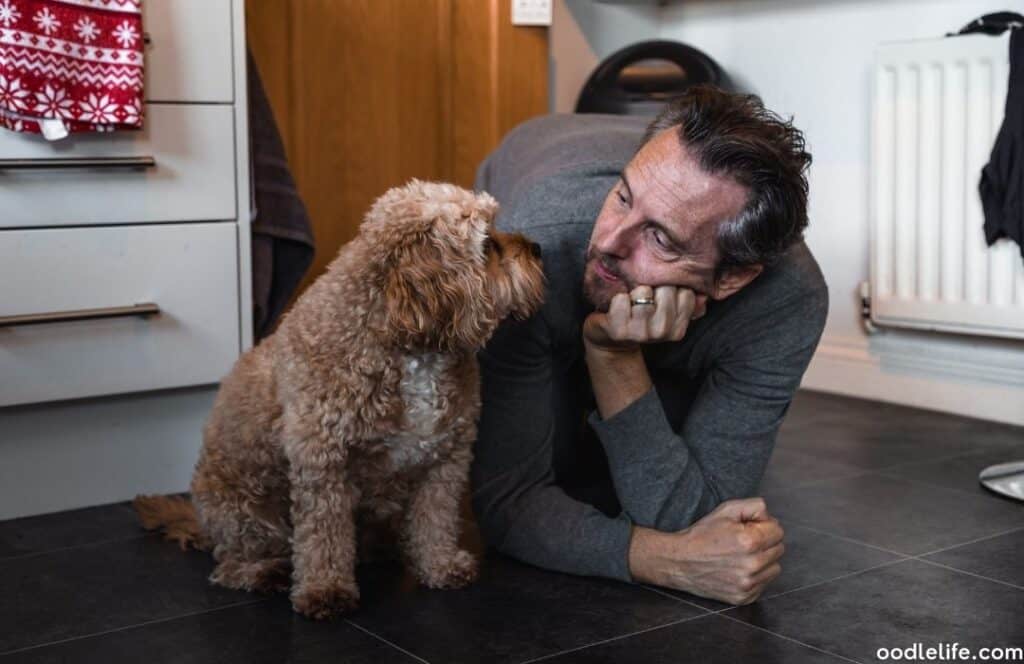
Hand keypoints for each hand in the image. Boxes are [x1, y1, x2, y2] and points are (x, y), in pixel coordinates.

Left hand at [583, 285, 706, 353]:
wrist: (611, 340)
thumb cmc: (640, 320)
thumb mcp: (666, 315)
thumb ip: (686, 303)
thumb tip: (704, 294)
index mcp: (677, 330)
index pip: (686, 294)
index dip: (672, 287)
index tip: (662, 295)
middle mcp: (661, 333)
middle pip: (666, 289)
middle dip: (654, 286)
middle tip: (645, 298)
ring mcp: (640, 333)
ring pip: (643, 292)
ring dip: (635, 292)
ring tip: (631, 302)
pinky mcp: (618, 331)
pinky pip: (621, 299)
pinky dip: (618, 297)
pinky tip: (617, 306)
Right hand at [628, 497, 784, 605]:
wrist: (679, 562)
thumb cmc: (702, 535)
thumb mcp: (726, 509)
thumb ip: (754, 506)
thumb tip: (770, 517)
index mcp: (749, 541)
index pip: (778, 531)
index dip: (764, 525)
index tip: (750, 527)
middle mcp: (752, 565)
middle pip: (779, 549)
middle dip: (765, 542)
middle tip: (744, 541)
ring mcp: (748, 584)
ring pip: (774, 568)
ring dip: (763, 560)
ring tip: (741, 556)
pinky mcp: (744, 597)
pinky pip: (764, 584)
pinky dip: (755, 576)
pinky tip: (738, 569)